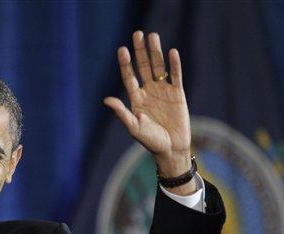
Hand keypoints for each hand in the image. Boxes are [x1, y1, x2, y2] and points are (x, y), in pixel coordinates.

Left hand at [104, 31, 193, 192]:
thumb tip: (106, 100)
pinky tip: (172, 52)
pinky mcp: (177, 94)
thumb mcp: (133, 127)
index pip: (129, 77)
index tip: (122, 50)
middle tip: (137, 34)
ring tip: (153, 36)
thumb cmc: (150, 141)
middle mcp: (148, 92)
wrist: (171, 149)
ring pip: (159, 67)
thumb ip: (121, 112)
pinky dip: (174, 65)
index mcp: (136, 99)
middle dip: (140, 51)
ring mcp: (163, 91)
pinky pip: (176, 76)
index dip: (126, 64)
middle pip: (144, 67)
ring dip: (156, 52)